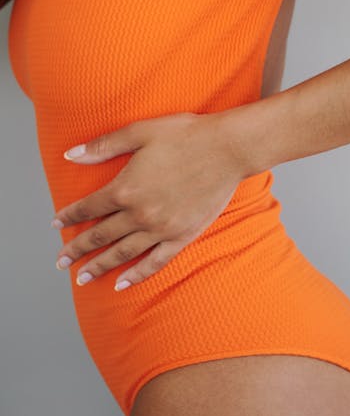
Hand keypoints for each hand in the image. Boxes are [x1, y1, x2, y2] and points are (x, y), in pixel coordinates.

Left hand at [52, 112, 244, 290]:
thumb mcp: (140, 132)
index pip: (89, 207)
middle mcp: (140, 213)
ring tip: (82, 277)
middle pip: (100, 235)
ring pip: (123, 253)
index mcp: (126, 188)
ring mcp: (162, 228)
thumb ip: (104, 146)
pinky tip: (123, 283)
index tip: (56, 224)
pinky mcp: (182, 236)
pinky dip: (137, 275)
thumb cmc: (186, 135)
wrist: (228, 148)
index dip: (69, 216)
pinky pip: (155, 262)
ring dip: (99, 266)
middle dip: (76, 248)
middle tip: (60, 261)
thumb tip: (70, 155)